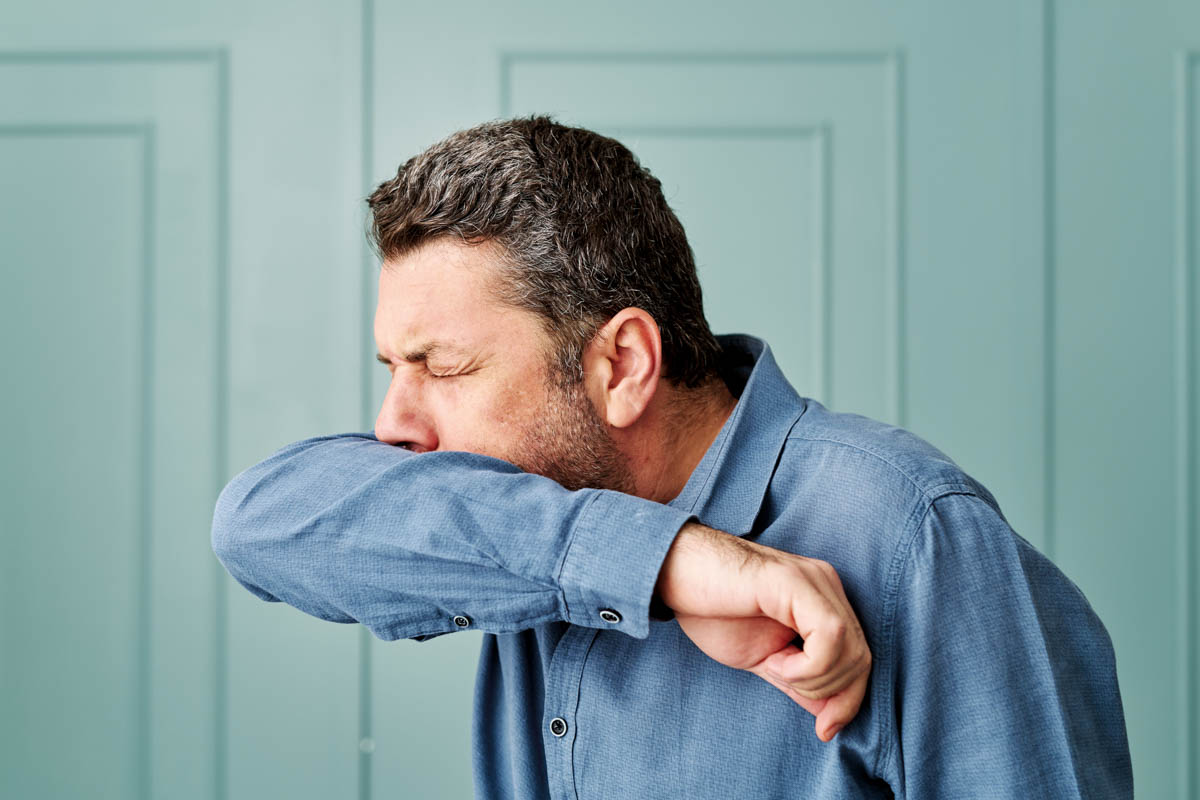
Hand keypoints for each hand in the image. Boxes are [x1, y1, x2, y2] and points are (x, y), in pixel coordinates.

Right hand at [654, 523, 870, 741]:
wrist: (674, 575)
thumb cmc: (711, 610)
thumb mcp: (762, 658)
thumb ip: (798, 681)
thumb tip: (830, 715)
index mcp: (821, 601)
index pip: (860, 658)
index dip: (849, 701)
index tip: (825, 731)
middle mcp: (826, 585)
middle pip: (862, 659)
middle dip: (832, 694)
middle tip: (785, 683)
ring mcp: (813, 581)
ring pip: (852, 652)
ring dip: (814, 679)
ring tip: (774, 666)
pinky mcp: (795, 582)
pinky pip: (830, 637)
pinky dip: (808, 666)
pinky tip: (776, 661)